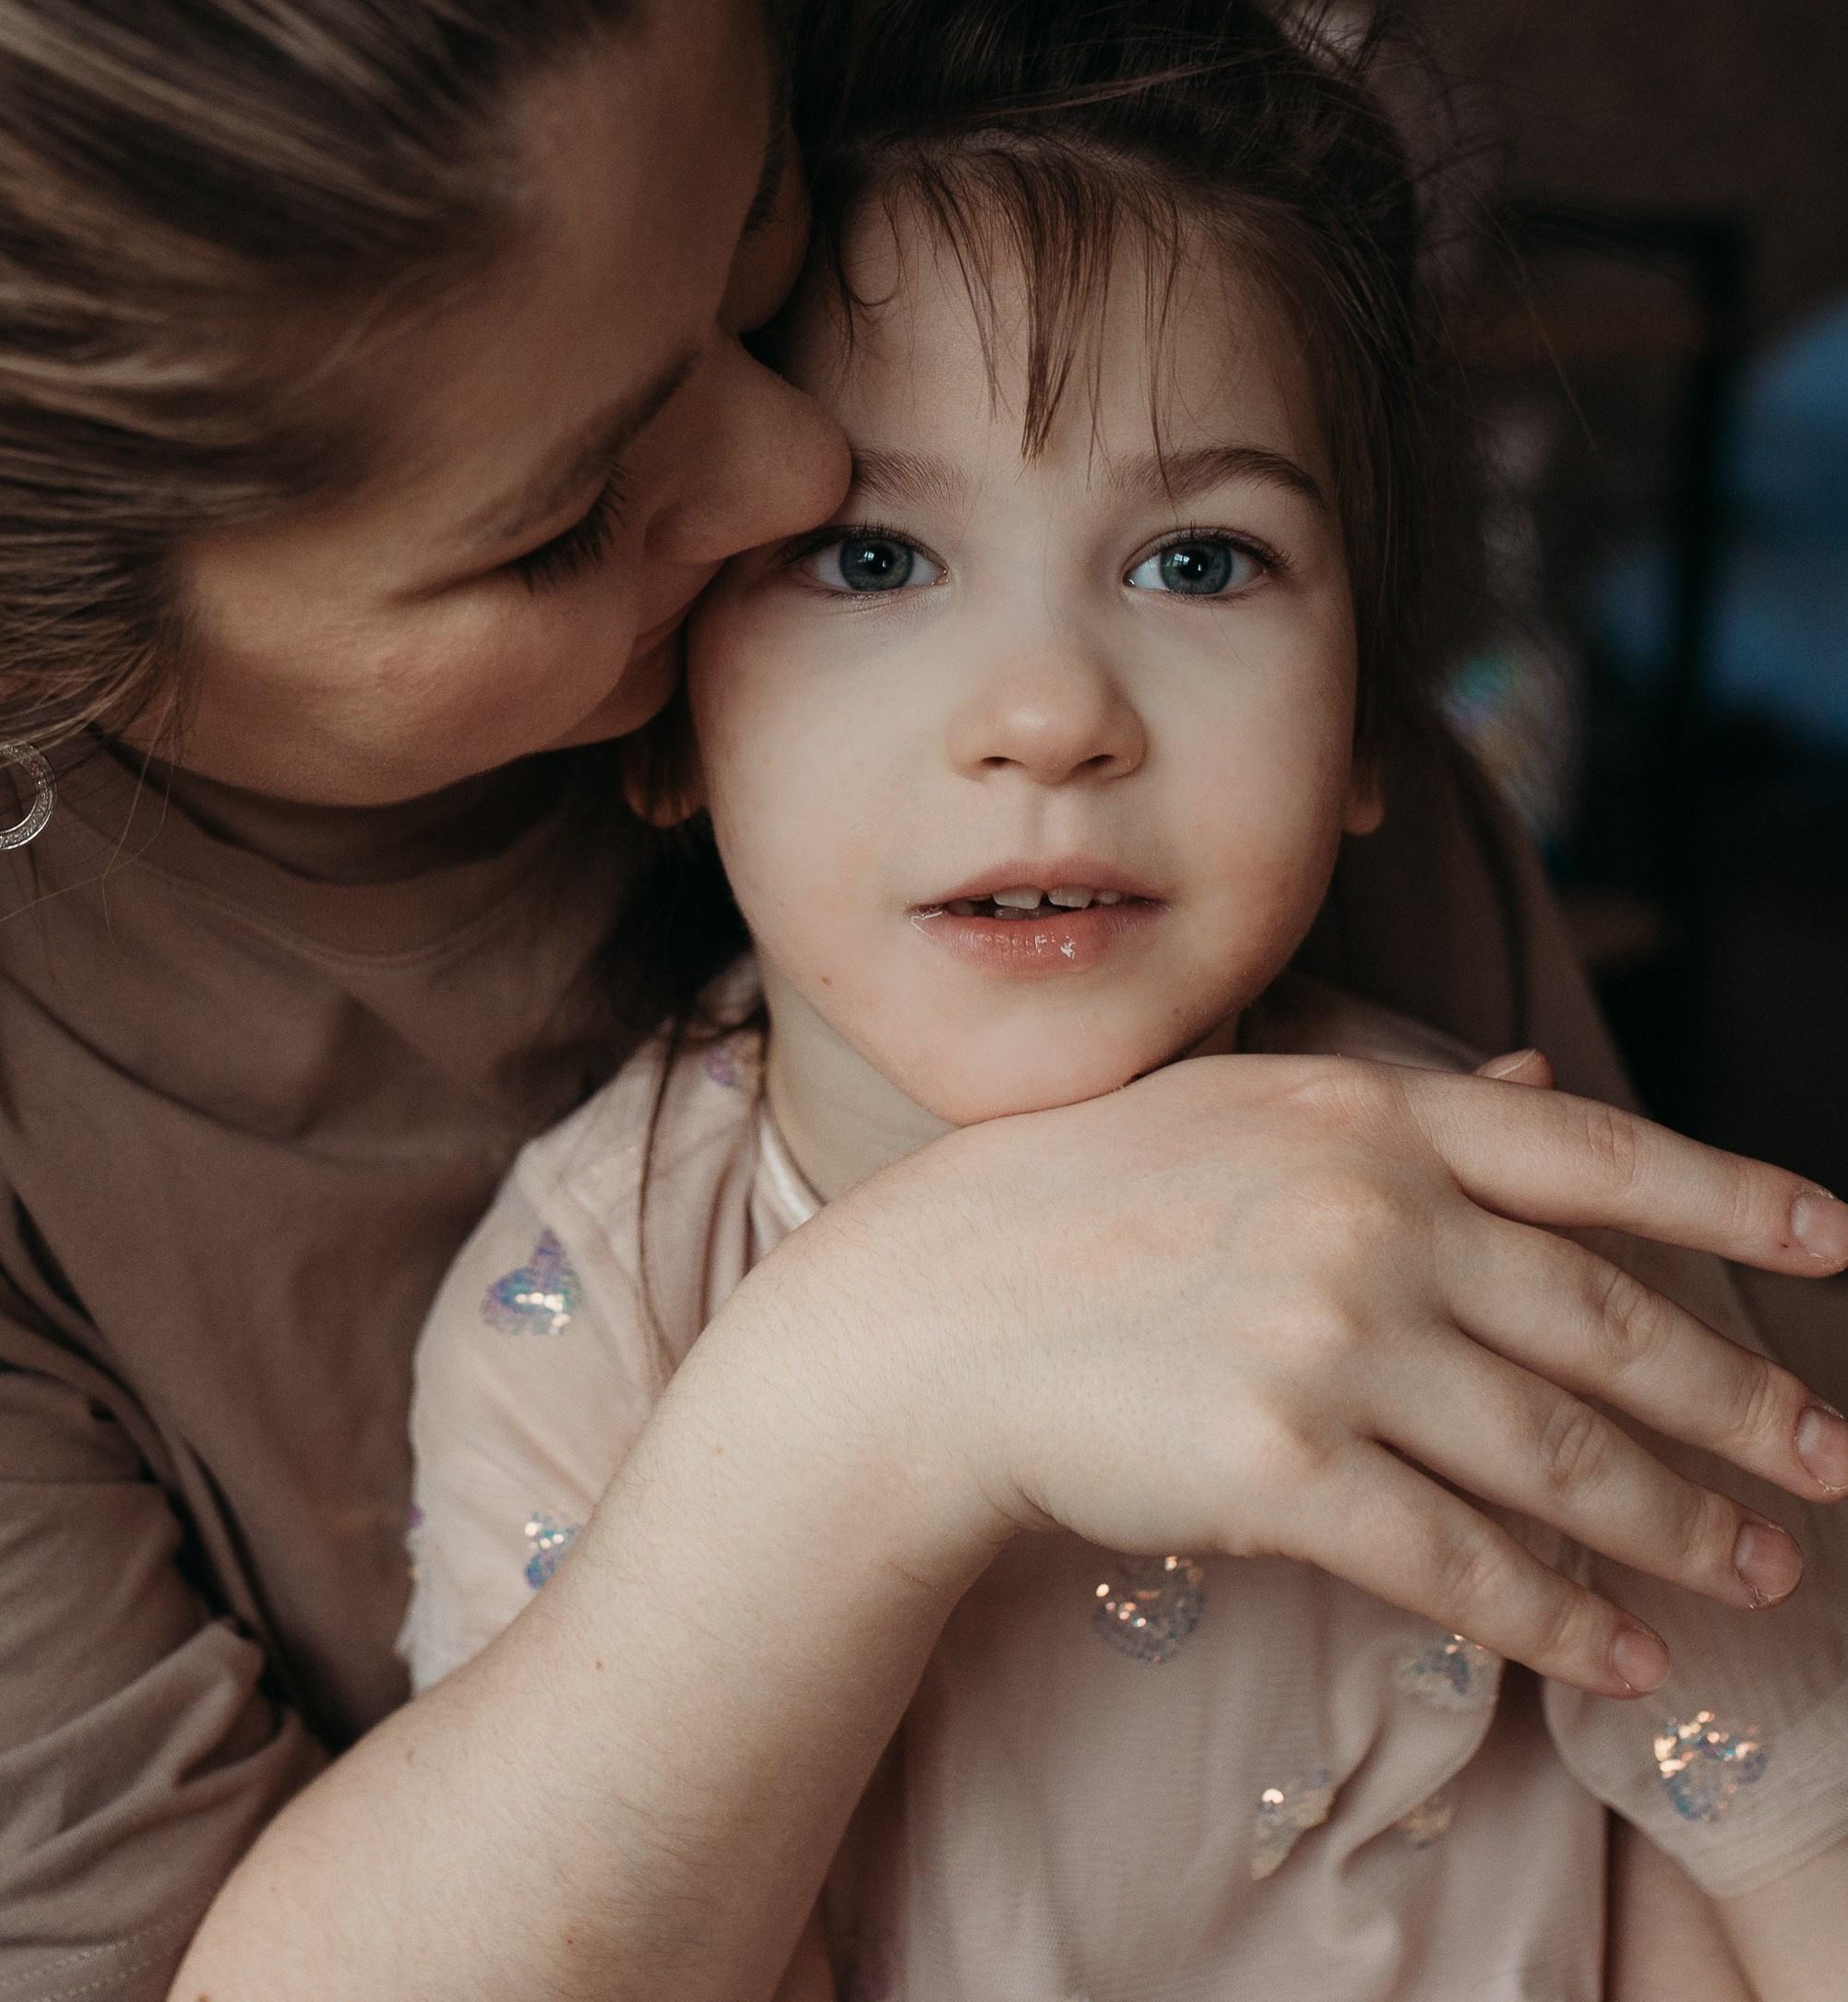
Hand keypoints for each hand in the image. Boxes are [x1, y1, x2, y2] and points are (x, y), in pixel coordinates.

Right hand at [785, 1056, 1847, 1698]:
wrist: (927, 1316)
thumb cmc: (1074, 1201)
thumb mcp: (1239, 1108)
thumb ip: (1398, 1102)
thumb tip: (1537, 1086)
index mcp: (1367, 1116)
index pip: (1594, 1155)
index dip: (1730, 1197)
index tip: (1835, 1240)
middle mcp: (1367, 1216)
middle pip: (1605, 1321)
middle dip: (1737, 1398)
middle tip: (1828, 1458)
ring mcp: (1328, 1341)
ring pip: (1556, 1453)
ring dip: (1675, 1525)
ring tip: (1756, 1570)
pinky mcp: (1282, 1470)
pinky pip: (1462, 1560)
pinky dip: (1559, 1618)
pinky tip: (1621, 1653)